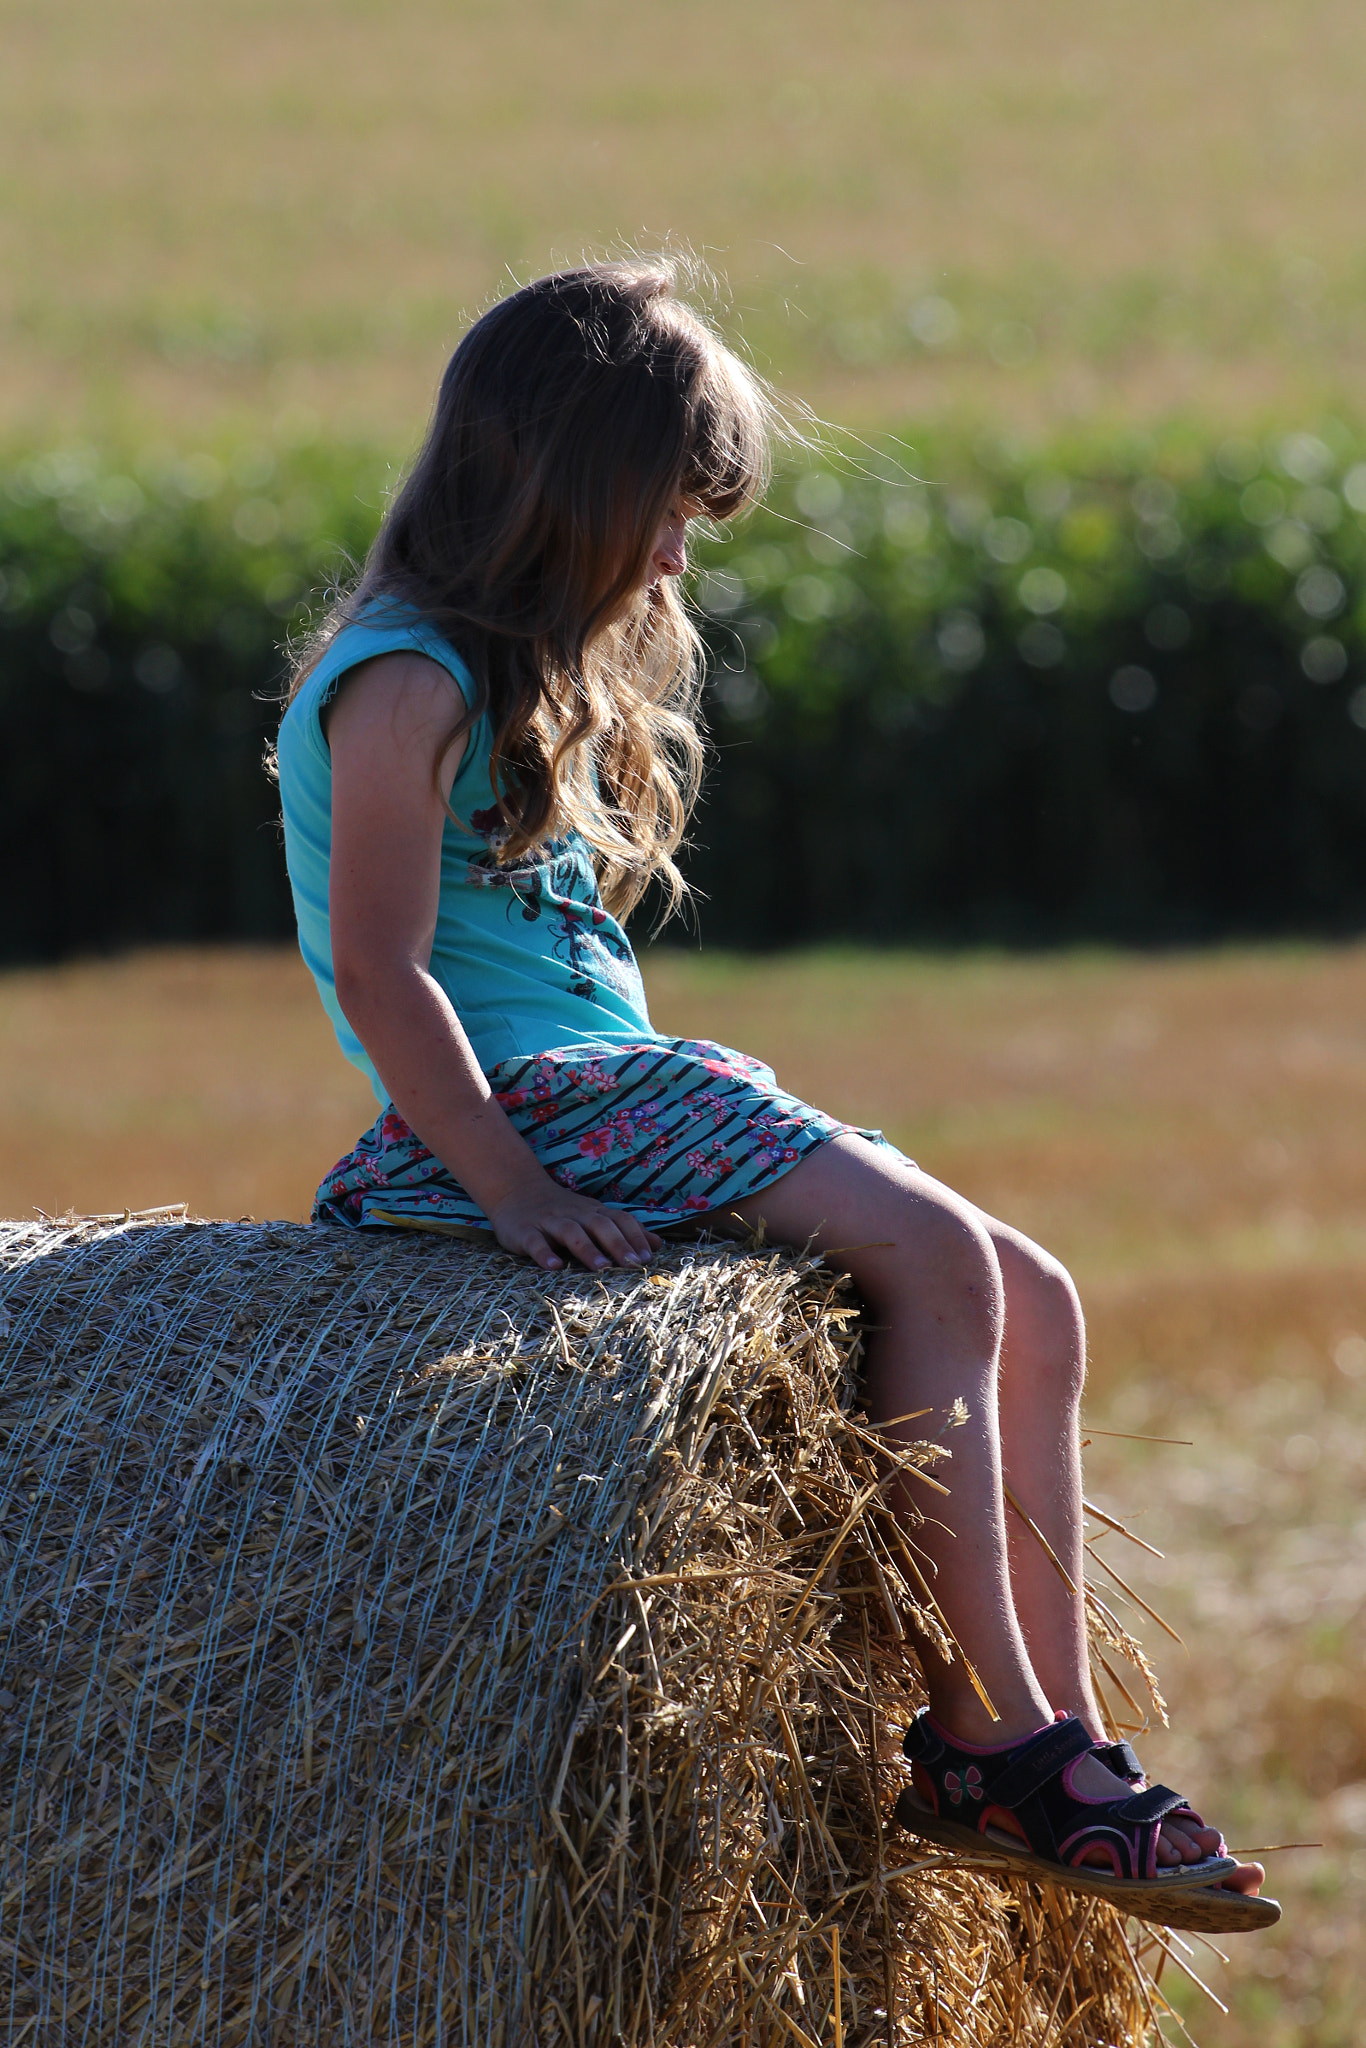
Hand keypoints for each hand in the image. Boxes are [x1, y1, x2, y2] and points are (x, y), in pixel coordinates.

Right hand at [487, 1174, 663, 1271]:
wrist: (515, 1190)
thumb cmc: (563, 1210)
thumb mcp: (594, 1215)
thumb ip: (623, 1229)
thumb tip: (657, 1244)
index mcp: (592, 1212)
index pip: (619, 1220)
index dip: (634, 1236)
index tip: (648, 1257)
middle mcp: (574, 1214)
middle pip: (599, 1225)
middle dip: (618, 1244)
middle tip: (633, 1265)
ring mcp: (548, 1221)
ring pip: (570, 1232)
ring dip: (587, 1249)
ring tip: (602, 1267)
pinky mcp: (524, 1231)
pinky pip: (535, 1241)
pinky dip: (544, 1253)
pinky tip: (554, 1267)